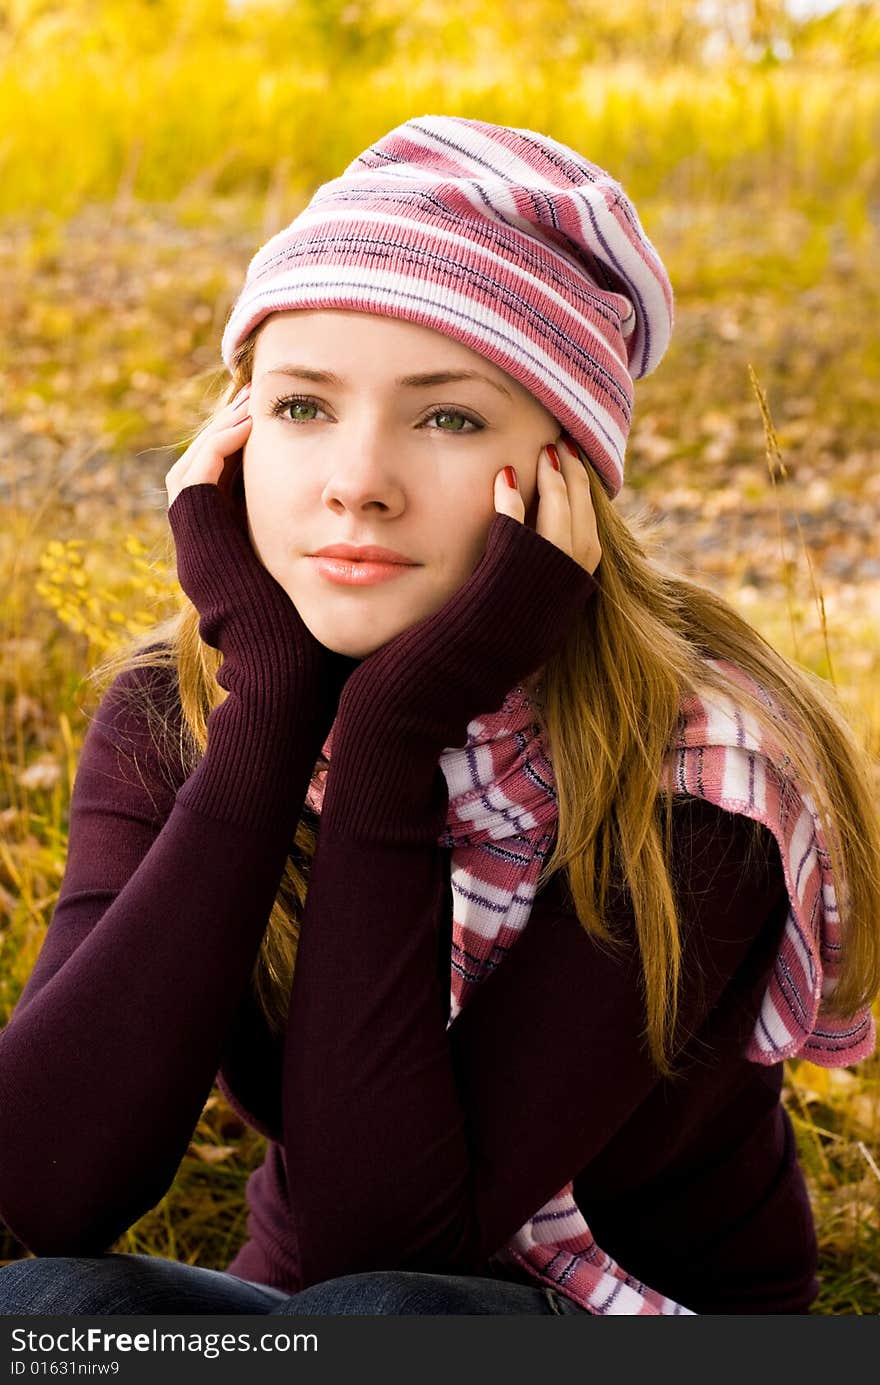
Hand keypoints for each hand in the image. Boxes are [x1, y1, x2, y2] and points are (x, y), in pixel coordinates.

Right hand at [165, 383, 358, 708]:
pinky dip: (216, 447)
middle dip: (235, 428)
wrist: (292, 679)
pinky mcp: (197, 546)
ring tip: (256, 400)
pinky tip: (251, 423)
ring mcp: (199, 548)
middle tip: (263, 395)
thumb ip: (346, 550)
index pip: (237, 484)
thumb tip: (387, 513)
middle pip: (211, 470)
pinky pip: (192, 481)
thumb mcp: (338, 584)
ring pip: (195, 468)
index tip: (293, 415)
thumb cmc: (324, 640)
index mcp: (242, 556)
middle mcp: (213, 550)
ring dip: (224, 429)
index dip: (255, 447)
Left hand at [322, 435, 600, 840]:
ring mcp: (524, 623)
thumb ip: (479, 598)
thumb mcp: (460, 632)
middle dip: (580, 493)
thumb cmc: (412, 676)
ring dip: (561, 492)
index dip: (580, 515)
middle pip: (586, 544)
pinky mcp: (492, 613)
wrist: (396, 718)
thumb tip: (478, 565)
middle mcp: (543, 628)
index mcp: (539, 630)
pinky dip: (517, 510)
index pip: (580, 560)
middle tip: (569, 450)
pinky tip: (504, 477)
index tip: (570, 476)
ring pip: (565, 541)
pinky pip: (519, 551)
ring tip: (549, 452)